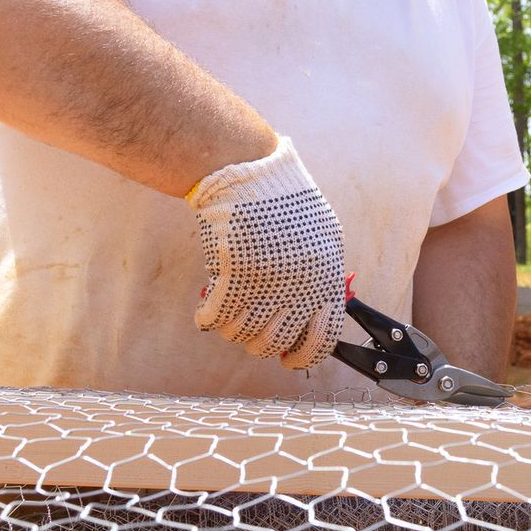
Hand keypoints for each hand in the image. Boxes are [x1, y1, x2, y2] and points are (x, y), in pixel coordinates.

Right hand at [187, 137, 346, 367]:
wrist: (251, 170)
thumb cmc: (286, 200)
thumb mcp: (321, 237)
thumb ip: (320, 276)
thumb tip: (312, 314)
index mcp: (326, 278)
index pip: (323, 338)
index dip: (304, 356)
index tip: (288, 359)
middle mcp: (300, 286)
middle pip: (275, 342)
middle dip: (258, 344)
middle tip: (249, 331)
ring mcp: (266, 282)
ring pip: (243, 334)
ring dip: (231, 331)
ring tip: (227, 318)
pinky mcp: (234, 275)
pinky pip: (216, 318)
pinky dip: (207, 320)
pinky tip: (204, 313)